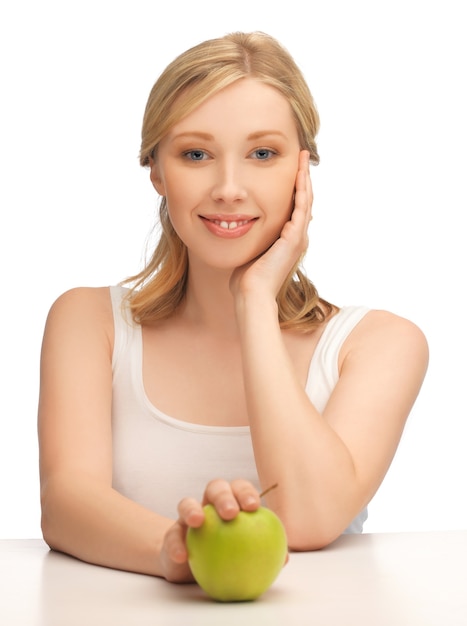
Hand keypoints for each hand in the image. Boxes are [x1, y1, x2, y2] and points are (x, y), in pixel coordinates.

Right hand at [159, 479, 260, 582]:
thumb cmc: (225, 554)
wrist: (192, 566)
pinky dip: (175, 544)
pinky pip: (172, 536)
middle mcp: (208, 504)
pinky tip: (182, 556)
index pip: (239, 489)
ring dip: (192, 509)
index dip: (246, 493)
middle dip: (224, 495)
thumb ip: (264, 553)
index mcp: (230, 503)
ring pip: (187, 503)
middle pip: (215, 488)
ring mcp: (187, 517)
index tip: (254, 507)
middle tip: (231, 512)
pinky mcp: (172, 534)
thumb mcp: (245, 553)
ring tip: (198, 522)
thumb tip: (286, 557)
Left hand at [230, 149, 312, 299]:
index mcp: (287, 240)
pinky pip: (301, 208)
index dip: (294, 187)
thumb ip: (250, 238)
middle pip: (304, 201)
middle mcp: (297, 238)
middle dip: (303, 178)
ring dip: (305, 179)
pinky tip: (300, 175)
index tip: (291, 169)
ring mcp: (298, 238)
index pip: (294, 207)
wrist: (251, 293)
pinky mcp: (294, 238)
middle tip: (303, 157)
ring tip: (304, 160)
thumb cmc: (246, 278)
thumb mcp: (250, 251)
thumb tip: (236, 228)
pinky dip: (302, 190)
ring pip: (306, 201)